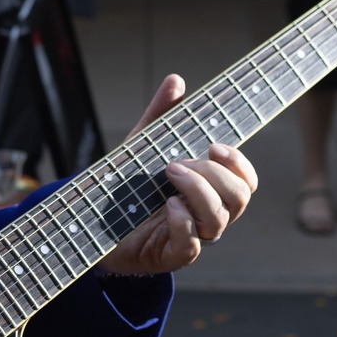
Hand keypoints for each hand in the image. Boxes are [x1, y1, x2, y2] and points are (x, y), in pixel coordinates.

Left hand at [99, 74, 257, 276]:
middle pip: (239, 198)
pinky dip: (183, 222)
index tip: (214, 146)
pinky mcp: (171, 256)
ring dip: (198, 192)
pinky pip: (192, 245)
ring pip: (219, 220)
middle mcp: (207, 215)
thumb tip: (176, 81)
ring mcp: (192, 238)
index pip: (245, 180)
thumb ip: (160, 117)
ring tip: (168, 173)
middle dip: (214, 175)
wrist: (90, 226)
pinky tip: (167, 204)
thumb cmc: (126, 187)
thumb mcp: (142, 147)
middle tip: (177, 162)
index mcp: (209, 190)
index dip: (239, 163)